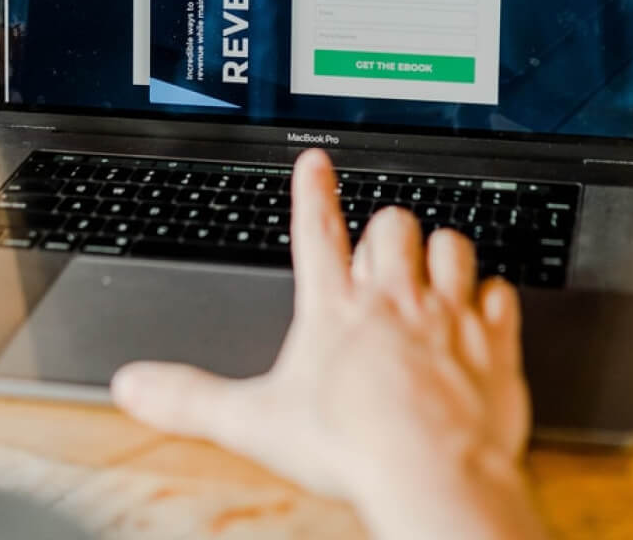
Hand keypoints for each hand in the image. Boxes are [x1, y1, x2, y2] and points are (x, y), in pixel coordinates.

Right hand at [111, 149, 543, 539]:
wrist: (431, 471)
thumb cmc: (350, 446)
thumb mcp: (254, 423)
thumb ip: (191, 399)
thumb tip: (133, 386)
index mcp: (335, 309)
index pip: (319, 230)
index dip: (314, 190)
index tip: (316, 160)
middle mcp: (392, 298)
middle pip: (391, 224)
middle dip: (386, 228)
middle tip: (382, 250)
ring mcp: (447, 313)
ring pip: (450, 243)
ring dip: (441, 252)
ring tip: (432, 269)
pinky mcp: (492, 339)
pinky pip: (500, 292)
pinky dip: (491, 297)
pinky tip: (483, 309)